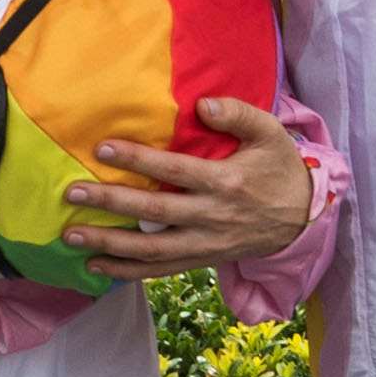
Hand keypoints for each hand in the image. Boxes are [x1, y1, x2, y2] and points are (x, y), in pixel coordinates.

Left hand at [62, 100, 320, 278]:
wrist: (303, 218)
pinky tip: (97, 265)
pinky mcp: (203, 260)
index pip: (175, 170)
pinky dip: (127, 271)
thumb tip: (202, 105)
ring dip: (110, 244)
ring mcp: (207, 243)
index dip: (138, 160)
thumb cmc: (279, 168)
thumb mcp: (270, 133)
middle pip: (155, 212)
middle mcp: (213, 216)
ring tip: (72, 236)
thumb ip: (238, 114)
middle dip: (111, 203)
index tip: (102, 149)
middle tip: (73, 194)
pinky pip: (161, 270)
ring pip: (152, 249)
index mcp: (227, 182)